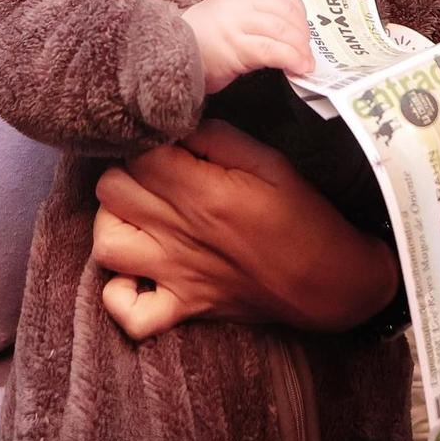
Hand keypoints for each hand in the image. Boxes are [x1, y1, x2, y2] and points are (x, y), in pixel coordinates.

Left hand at [92, 121, 398, 339]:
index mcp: (204, 193)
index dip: (144, 139)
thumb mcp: (273, 163)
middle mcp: (181, 234)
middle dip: (123, 173)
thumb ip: (220, 138)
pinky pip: (130, 316)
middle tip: (150, 173)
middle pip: (110, 191)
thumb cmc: (306, 218)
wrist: (334, 283)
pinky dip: (121, 298)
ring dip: (114, 225)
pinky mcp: (184, 308)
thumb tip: (180, 124)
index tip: (163, 141)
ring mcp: (177, 276)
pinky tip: (137, 274)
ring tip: (139, 216)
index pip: (138, 154)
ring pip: (105, 246)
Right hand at [179, 0, 312, 94]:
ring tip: (305, 64)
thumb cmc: (199, 42)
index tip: (304, 34)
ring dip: (300, 50)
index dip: (301, 15)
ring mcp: (237, 24)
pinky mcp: (235, 48)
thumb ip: (255, 18)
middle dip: (303, 36)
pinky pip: (272, 51)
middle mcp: (240, 4)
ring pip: (283, 31)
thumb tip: (289, 36)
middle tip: (307, 54)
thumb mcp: (228, 18)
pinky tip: (297, 69)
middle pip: (287, 13)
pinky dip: (291, 59)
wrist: (168, 54)